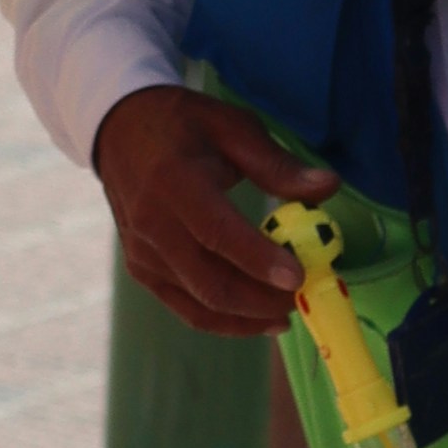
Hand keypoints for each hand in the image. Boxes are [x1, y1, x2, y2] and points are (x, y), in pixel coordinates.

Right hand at [91, 87, 306, 332]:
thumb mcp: (231, 128)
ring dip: (248, 317)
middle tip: (302, 298)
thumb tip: (329, 186)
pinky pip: (185, 308)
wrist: (118, 130)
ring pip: (200, 303)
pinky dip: (224, 322)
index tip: (299, 277)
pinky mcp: (141, 269)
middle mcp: (152, 224)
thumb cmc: (182, 125)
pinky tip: (256, 320)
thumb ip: (277, 164)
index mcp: (174, 181)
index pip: (217, 232)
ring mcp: (142, 252)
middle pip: (210, 281)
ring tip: (286, 314)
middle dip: (261, 300)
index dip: (259, 260)